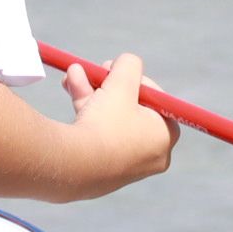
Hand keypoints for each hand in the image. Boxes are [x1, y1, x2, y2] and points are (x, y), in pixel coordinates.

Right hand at [62, 51, 178, 188]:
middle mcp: (149, 154)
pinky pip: (96, 133)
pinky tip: (68, 85)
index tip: (121, 71)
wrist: (76, 166)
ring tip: (74, 72)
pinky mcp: (100, 169)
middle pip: (131, 109)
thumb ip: (129, 65)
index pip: (157, 102)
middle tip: (99, 69)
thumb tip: (128, 62)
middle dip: (109, 85)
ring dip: (91, 91)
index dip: (137, 81)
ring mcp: (124, 164)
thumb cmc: (108, 123)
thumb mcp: (122, 83)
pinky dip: (84, 110)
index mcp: (164, 137)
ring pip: (109, 118)